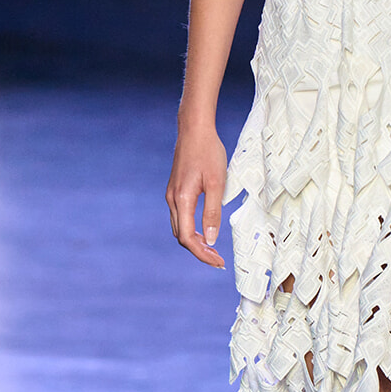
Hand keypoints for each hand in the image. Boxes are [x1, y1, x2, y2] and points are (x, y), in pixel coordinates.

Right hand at [166, 124, 228, 267]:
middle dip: (199, 251)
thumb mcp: (217, 183)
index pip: (188, 238)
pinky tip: (205, 230)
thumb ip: (212, 212)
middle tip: (218, 259)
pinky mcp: (175, 190)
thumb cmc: (208, 153)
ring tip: (214, 249)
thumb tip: (211, 239)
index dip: (202, 254)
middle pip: (182, 236)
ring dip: (195, 241)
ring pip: (180, 228)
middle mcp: (172, 200)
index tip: (218, 262)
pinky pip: (180, 217)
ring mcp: (172, 195)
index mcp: (182, 200)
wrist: (194, 130)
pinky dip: (191, 229)